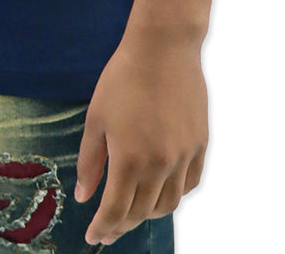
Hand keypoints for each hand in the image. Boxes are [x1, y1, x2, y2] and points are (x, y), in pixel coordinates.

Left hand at [75, 26, 207, 244]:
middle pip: (141, 213)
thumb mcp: (96, 118)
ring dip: (148, 214)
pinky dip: (175, 194)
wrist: (163, 48)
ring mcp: (183, 156)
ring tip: (132, 212)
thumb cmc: (123, 78)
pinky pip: (190, 183)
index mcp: (129, 159)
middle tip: (108, 229)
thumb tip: (85, 196)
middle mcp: (160, 164)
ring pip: (168, 204)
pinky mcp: (200, 144)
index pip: (115, 211)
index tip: (92, 237)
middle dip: (121, 226)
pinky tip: (161, 191)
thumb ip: (90, 161)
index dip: (102, 228)